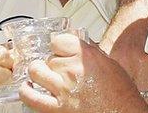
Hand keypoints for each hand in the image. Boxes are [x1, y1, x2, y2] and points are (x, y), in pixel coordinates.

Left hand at [19, 33, 147, 112]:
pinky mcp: (56, 109)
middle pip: (49, 57)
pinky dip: (26, 91)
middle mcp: (73, 71)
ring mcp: (63, 90)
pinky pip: (31, 96)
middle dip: (54, 63)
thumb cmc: (121, 94)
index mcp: (87, 57)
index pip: (59, 41)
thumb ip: (91, 54)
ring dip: (39, 72)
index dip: (60, 46)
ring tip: (43, 75)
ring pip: (36, 71)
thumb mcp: (110, 65)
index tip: (61, 50)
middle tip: (61, 70)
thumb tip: (76, 48)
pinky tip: (28, 88)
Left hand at [99, 0, 147, 109]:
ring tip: (138, 110)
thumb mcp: (106, 39)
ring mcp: (143, 65)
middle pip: (122, 93)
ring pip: (141, 94)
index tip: (102, 104)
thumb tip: (85, 72)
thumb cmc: (125, 22)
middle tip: (120, 108)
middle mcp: (124, 63)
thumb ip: (97, 57)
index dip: (103, 95)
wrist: (144, 7)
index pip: (102, 85)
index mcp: (107, 57)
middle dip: (121, 102)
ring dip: (141, 103)